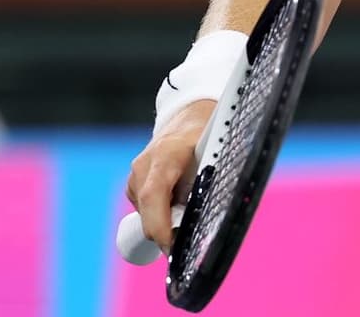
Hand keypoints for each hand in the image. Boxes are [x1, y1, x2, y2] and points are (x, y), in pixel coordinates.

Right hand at [125, 99, 214, 252]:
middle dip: (165, 231)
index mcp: (167, 154)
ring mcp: (136, 172)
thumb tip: (224, 210)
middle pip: (147, 210)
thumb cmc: (210, 132)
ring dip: (166, 219)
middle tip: (188, 243)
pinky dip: (163, 210)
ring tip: (191, 208)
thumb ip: (215, 178)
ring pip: (146, 211)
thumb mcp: (219, 151)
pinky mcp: (135, 180)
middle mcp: (145, 164)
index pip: (153, 194)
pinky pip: (146, 205)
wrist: (190, 113)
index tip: (172, 247)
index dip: (160, 225)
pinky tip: (180, 200)